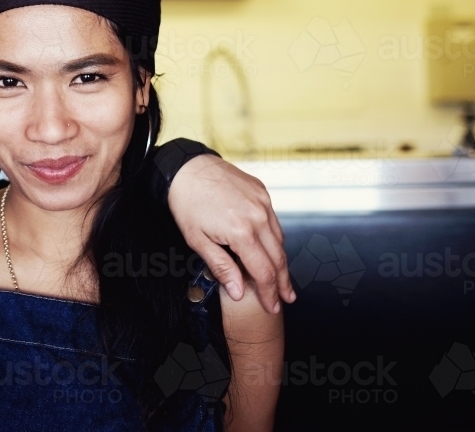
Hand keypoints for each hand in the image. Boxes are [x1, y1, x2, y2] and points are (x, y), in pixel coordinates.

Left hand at [167, 154, 293, 312]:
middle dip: (283, 282)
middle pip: (278, 258)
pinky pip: (274, 221)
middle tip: (287, 298)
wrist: (187, 168)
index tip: (272, 306)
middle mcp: (258, 216)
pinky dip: (274, 238)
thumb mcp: (197, 240)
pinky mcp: (262, 192)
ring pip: (279, 239)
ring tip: (281, 279)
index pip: (264, 272)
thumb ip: (221, 267)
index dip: (270, 293)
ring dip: (281, 261)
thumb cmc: (187, 202)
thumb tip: (239, 291)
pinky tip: (270, 249)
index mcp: (241, 232)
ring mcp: (263, 203)